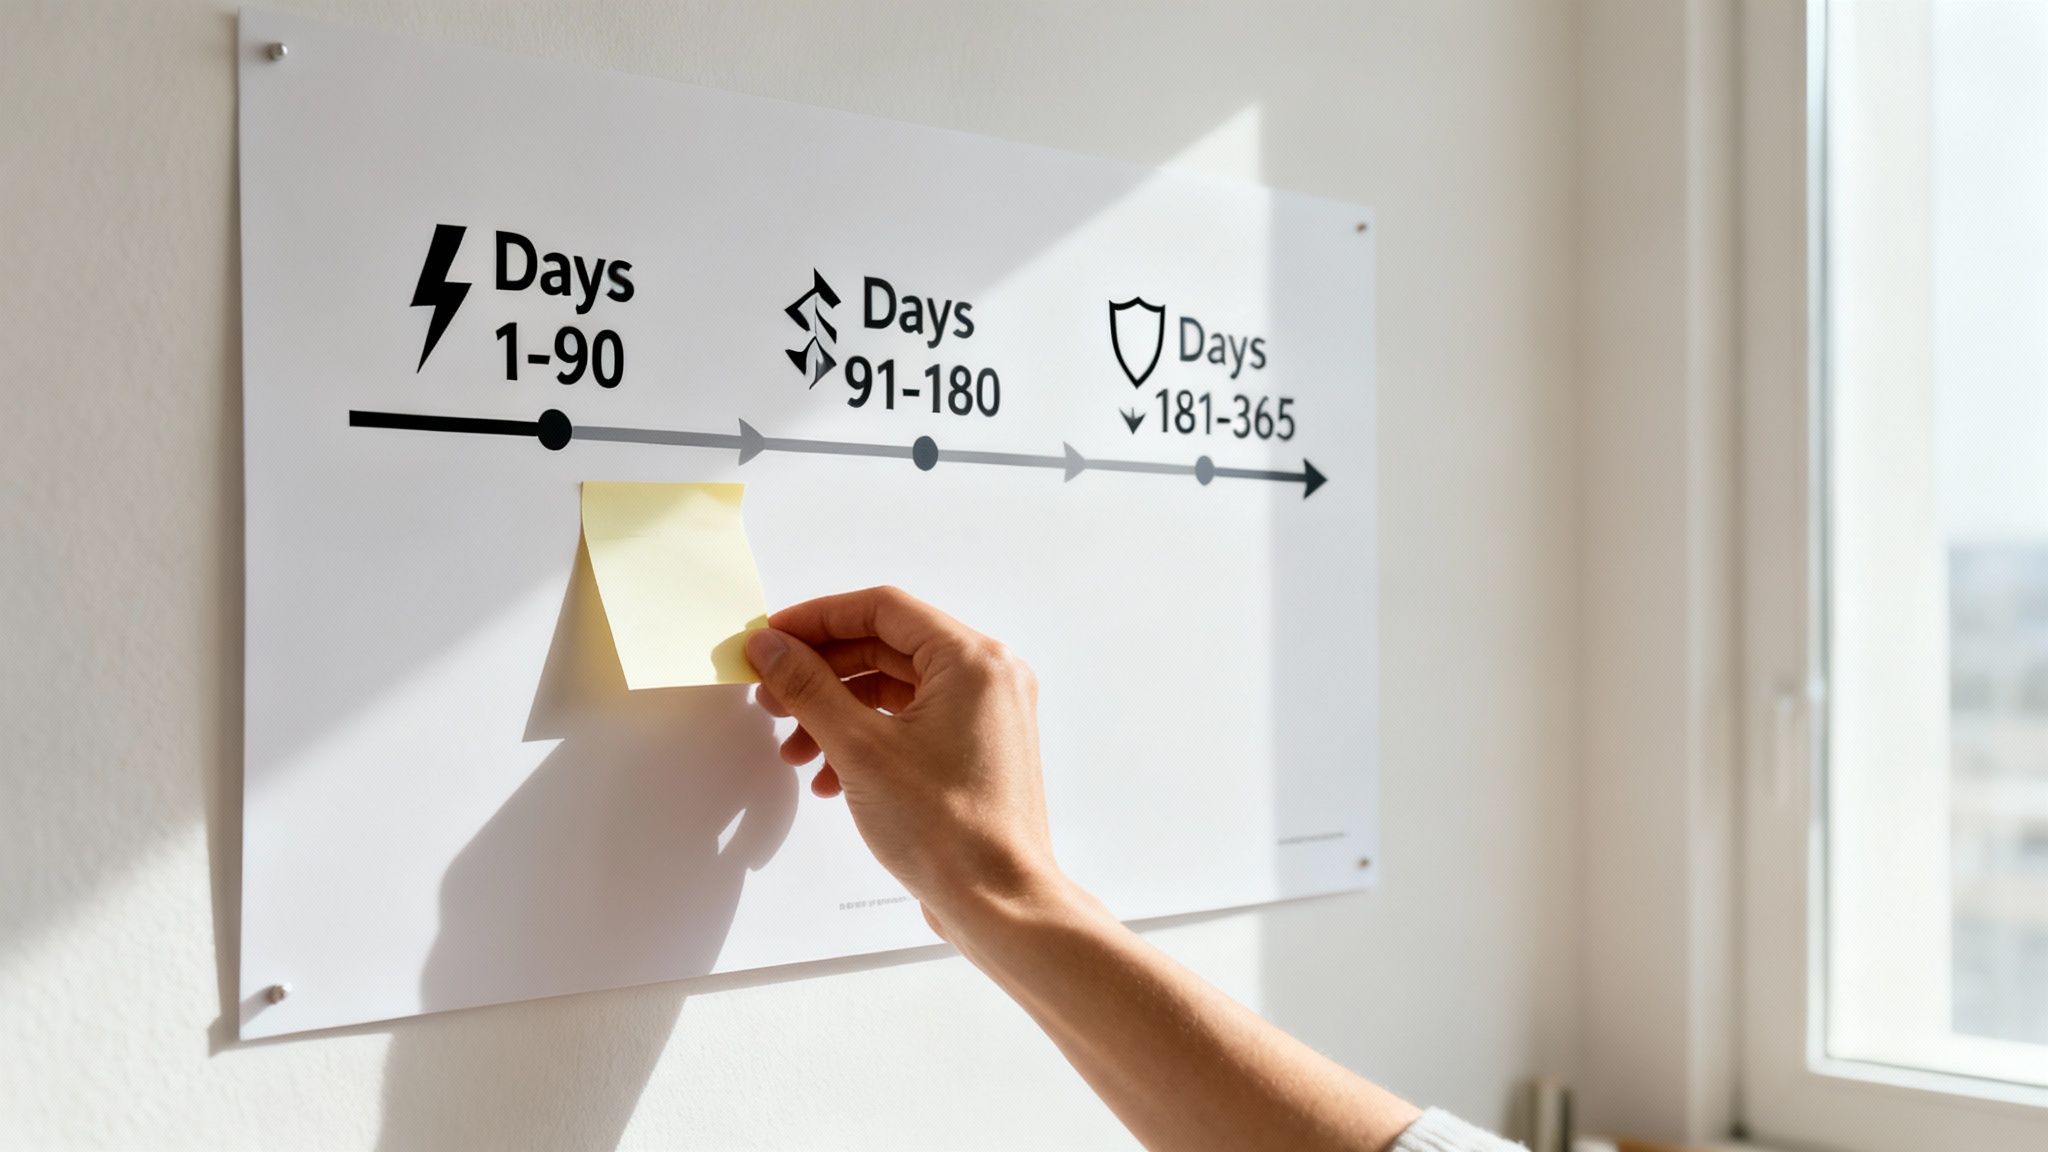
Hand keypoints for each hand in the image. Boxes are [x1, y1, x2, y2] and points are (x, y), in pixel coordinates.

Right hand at [745, 586, 1060, 935]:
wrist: (997, 904)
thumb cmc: (947, 830)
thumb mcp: (859, 748)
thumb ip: (808, 687)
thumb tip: (771, 646)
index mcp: (972, 660)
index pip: (882, 609)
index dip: (818, 619)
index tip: (773, 637)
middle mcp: (988, 677)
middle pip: (886, 648)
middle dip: (822, 673)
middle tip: (772, 696)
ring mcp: (985, 716)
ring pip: (895, 690)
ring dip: (837, 713)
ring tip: (795, 749)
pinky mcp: (974, 751)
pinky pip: (911, 723)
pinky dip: (866, 739)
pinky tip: (829, 776)